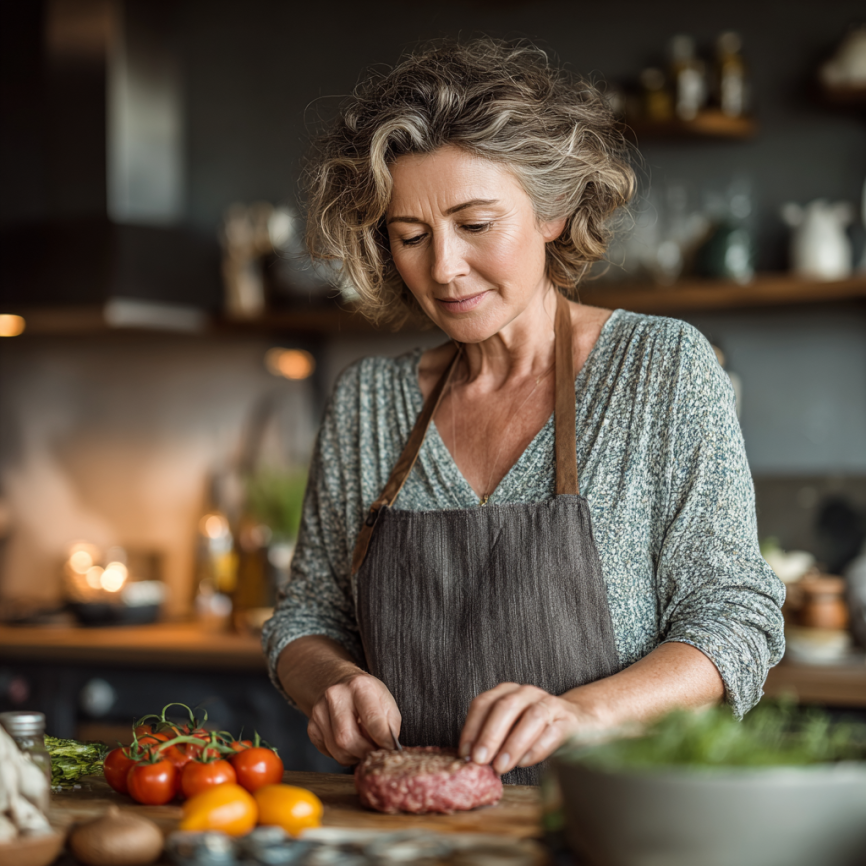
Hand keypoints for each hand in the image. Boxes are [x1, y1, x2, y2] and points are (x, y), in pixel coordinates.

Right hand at [307, 671, 400, 765]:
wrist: (341, 684)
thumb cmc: (367, 696)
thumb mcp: (386, 701)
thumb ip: (389, 725)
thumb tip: (388, 750)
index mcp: (360, 686)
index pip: (372, 719)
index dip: (383, 740)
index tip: (390, 749)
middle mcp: (335, 695)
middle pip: (347, 739)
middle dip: (365, 753)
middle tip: (375, 753)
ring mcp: (319, 710)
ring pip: (337, 750)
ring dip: (354, 756)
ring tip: (363, 747)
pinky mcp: (312, 725)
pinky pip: (328, 752)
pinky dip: (342, 755)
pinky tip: (349, 744)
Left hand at [458, 683, 591, 774]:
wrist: (579, 726)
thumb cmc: (537, 732)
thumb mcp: (510, 733)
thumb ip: (493, 741)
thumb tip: (471, 761)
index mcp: (507, 692)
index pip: (483, 703)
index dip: (471, 728)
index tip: (465, 752)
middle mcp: (527, 693)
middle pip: (505, 707)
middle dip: (489, 735)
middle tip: (480, 760)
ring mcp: (549, 704)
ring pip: (531, 716)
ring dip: (513, 743)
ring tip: (501, 766)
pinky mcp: (569, 720)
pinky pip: (553, 731)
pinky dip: (537, 748)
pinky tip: (525, 763)